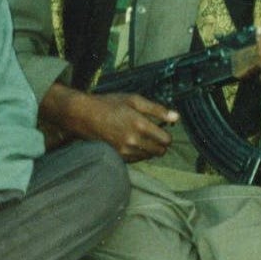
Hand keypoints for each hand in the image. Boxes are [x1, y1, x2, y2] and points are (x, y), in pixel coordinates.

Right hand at [40, 82, 177, 161]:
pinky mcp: (117, 156)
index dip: (167, 135)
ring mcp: (124, 150)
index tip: (162, 130)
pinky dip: (138, 153)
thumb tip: (176, 117)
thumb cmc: (109, 104)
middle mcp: (134, 140)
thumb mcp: (134, 100)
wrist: (83, 115)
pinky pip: (136, 159)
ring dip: (149, 149)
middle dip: (160, 144)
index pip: (166, 140)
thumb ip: (157, 110)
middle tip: (153, 134)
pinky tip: (132, 142)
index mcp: (140, 125)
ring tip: (140, 136)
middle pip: (159, 151)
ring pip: (148, 156)